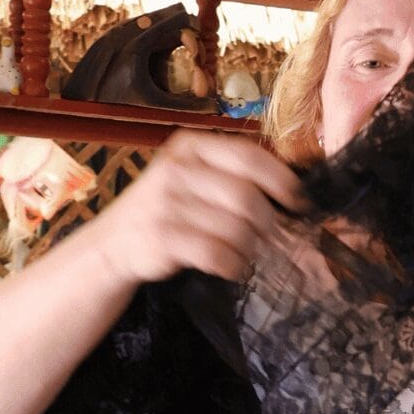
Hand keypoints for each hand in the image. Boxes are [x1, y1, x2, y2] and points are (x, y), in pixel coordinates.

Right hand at [91, 133, 307, 287]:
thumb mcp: (193, 179)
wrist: (113, 244)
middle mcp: (176, 168)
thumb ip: (232, 177)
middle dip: (267, 223)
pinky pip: (217, 254)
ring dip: (250, 248)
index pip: (249, 156)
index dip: (282, 181)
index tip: (300, 203)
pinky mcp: (162, 237)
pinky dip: (233, 265)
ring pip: (235, 228)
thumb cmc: (168, 211)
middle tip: (268, 238)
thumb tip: (293, 194)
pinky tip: (231, 266)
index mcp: (190, 146)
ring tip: (245, 253)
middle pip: (247, 196)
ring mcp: (166, 202)